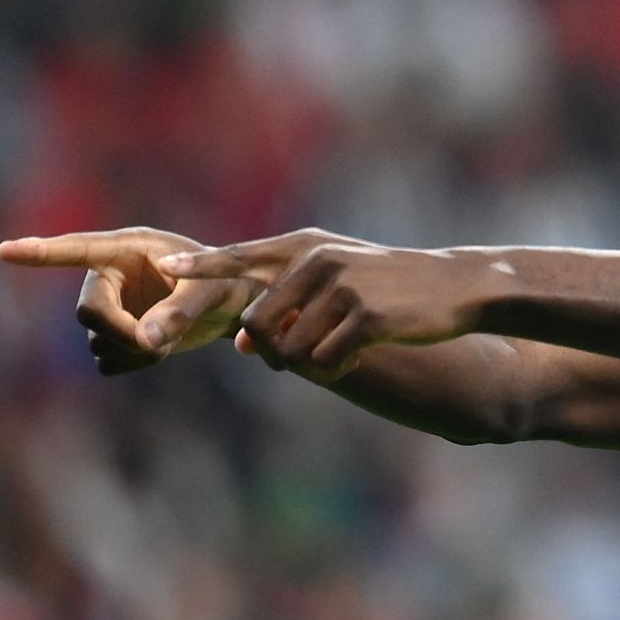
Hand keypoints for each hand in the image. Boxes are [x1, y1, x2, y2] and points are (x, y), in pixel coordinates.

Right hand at [0, 227, 258, 374]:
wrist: (233, 304)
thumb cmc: (227, 284)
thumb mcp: (212, 292)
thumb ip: (179, 313)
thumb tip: (143, 342)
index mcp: (128, 249)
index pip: (77, 249)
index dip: (42, 252)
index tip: (5, 251)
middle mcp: (110, 276)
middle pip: (87, 312)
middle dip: (118, 334)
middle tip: (156, 349)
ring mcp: (110, 307)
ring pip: (96, 341)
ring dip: (130, 352)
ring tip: (168, 343)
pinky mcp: (114, 335)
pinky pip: (106, 361)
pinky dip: (130, 364)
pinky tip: (156, 352)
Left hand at [157, 230, 487, 379]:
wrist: (454, 286)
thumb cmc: (390, 286)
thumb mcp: (337, 282)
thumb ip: (288, 305)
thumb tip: (241, 346)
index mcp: (306, 247)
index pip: (240, 257)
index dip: (202, 266)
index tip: (165, 270)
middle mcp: (318, 262)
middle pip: (258, 323)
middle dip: (270, 351)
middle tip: (293, 359)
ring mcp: (342, 289)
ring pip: (290, 350)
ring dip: (305, 366)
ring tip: (333, 357)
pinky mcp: (367, 318)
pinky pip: (324, 362)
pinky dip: (331, 372)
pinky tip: (351, 361)